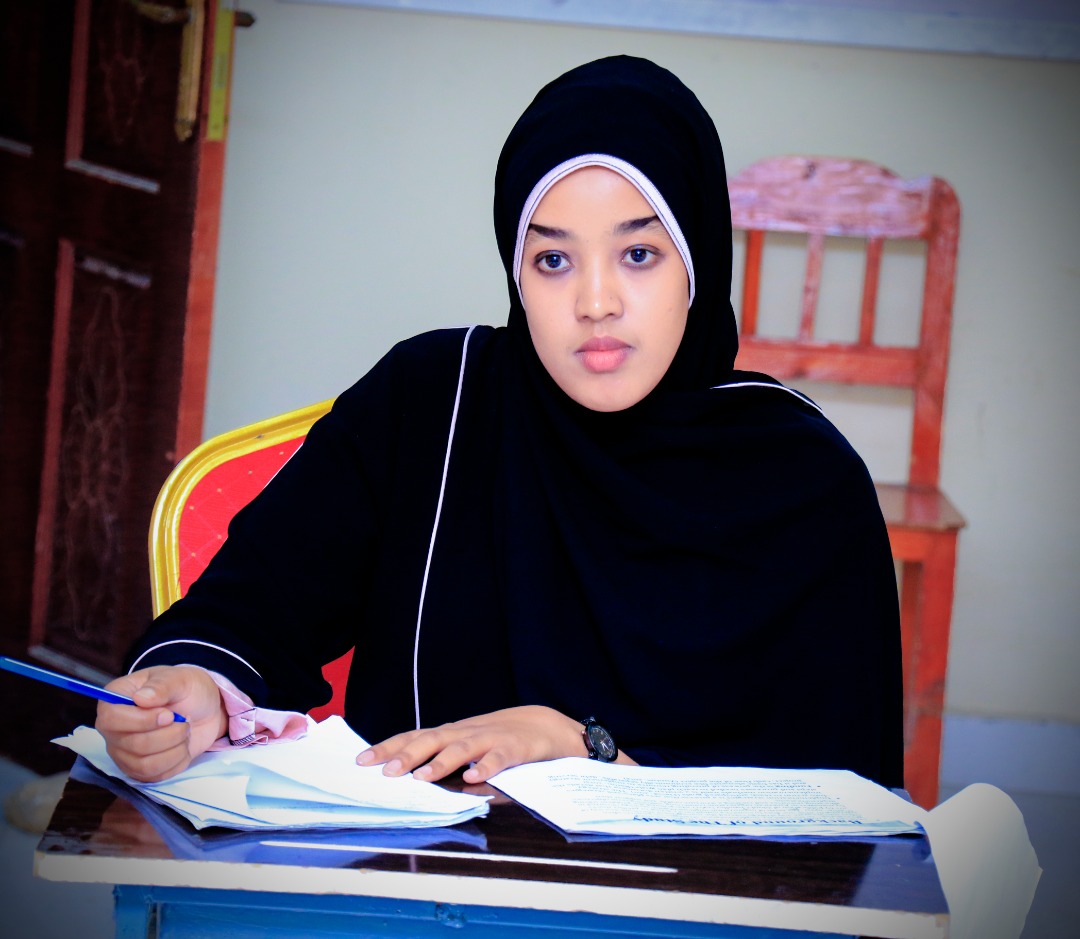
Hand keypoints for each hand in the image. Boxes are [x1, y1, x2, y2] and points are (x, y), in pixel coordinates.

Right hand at [95, 665, 226, 781]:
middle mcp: (113, 729)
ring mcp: (123, 752)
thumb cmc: (186, 689)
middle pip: (133, 745)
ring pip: (144, 765)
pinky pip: (155, 776)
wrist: (204, 709)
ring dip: (175, 749)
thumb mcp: (179, 678)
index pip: (112, 719)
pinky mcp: (138, 770)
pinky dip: (177, 762)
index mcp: (114, 700)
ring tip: (185, 732)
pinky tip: (183, 746)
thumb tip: (141, 698)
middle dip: (169, 735)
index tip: (169, 715)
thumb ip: (162, 685)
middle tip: (185, 721)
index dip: (143, 721)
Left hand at [356, 705, 591, 783]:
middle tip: (385, 772)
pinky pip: (500, 759)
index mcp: (451, 734)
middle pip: (432, 740)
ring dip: (441, 762)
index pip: (414, 737)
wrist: (544, 726)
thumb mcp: (467, 747)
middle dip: (407, 755)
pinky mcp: (515, 749)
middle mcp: (466, 733)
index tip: (362, 761)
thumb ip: (441, 760)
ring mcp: (490, 739)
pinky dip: (487, 768)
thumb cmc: (498, 740)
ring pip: (462, 748)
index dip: (388, 748)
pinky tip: (475, 779)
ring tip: (422, 778)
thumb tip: (406, 780)